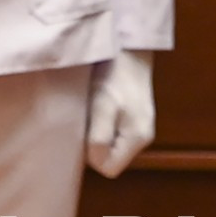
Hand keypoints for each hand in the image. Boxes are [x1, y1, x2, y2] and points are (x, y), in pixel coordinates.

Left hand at [87, 50, 155, 177]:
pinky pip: (109, 129)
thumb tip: (93, 162)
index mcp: (137, 139)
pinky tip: (88, 107)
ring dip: (92, 133)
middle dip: (90, 146)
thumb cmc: (115, 76)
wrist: (128, 48)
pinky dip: (97, 122)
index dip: (91, 156)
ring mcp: (135, 125)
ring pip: (108, 143)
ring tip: (82, 113)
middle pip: (108, 157)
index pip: (109, 168)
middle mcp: (139, 137)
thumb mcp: (103, 106)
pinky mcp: (129, 114)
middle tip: (75, 124)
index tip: (77, 136)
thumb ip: (99, 136)